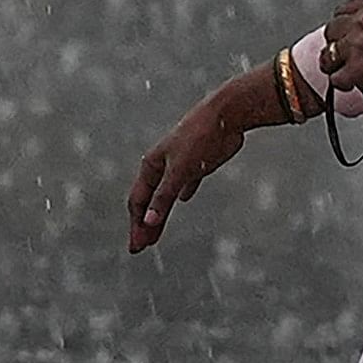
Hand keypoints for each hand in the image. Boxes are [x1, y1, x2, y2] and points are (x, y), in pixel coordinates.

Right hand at [127, 77, 258, 253]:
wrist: (226, 114)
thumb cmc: (200, 139)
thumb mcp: (180, 171)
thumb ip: (164, 197)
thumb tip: (148, 222)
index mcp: (152, 165)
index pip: (138, 201)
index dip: (137, 226)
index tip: (137, 247)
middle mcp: (162, 164)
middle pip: (149, 201)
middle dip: (144, 225)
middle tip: (140, 248)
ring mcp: (180, 163)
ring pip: (165, 194)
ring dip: (160, 214)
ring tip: (156, 234)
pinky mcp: (198, 161)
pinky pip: (185, 180)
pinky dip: (182, 191)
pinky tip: (185, 198)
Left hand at [319, 0, 362, 103]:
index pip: (340, 11)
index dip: (347, 24)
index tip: (358, 32)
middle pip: (331, 32)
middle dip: (341, 43)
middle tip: (357, 51)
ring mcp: (359, 48)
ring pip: (328, 56)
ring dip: (338, 63)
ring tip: (354, 65)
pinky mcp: (359, 72)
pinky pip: (337, 78)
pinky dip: (345, 82)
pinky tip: (358, 79)